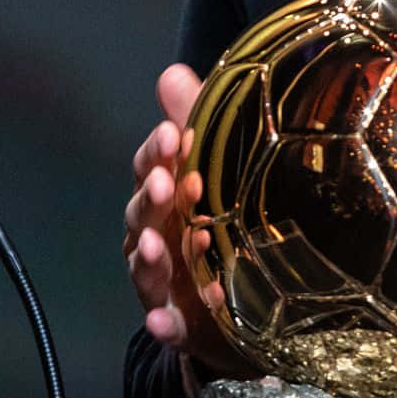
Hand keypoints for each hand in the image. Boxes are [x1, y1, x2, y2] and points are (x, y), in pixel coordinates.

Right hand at [122, 63, 251, 375]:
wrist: (254, 295)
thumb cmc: (226, 217)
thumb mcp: (218, 166)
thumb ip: (197, 122)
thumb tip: (171, 72)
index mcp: (165, 196)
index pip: (150, 168)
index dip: (157, 153)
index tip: (174, 135)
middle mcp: (156, 235)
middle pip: (143, 215)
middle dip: (151, 198)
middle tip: (168, 183)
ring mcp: (165, 281)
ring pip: (146, 267)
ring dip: (150, 256)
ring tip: (161, 245)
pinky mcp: (181, 322)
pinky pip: (168, 324)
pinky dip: (164, 323)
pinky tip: (164, 320)